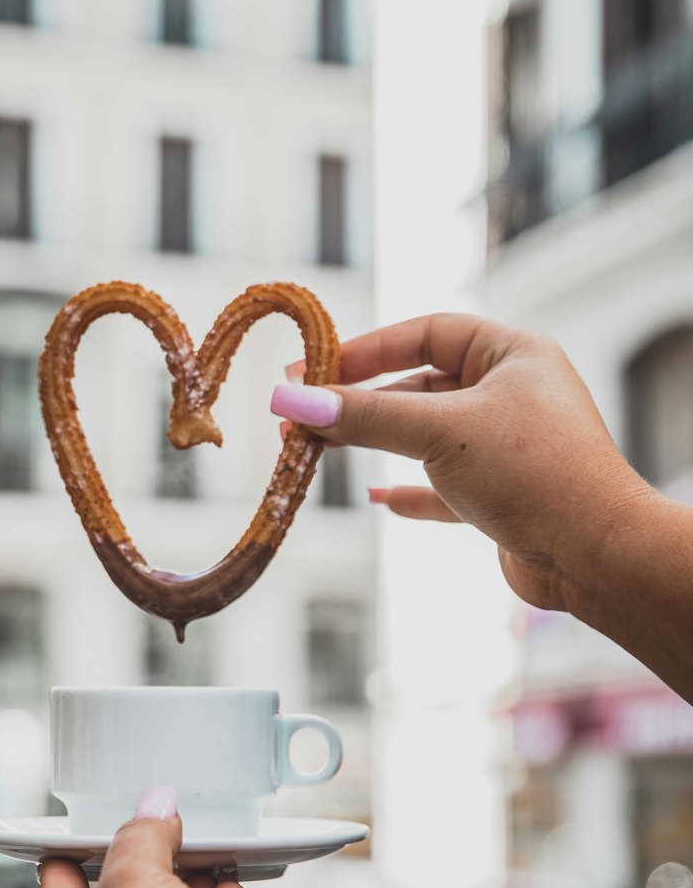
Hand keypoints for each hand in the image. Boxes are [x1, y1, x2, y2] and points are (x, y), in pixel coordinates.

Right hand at [274, 314, 651, 610]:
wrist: (594, 555)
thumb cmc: (532, 473)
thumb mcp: (439, 432)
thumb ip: (365, 416)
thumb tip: (292, 402)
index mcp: (513, 356)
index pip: (427, 332)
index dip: (367, 349)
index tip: (313, 369)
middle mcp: (513, 394)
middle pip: (420, 384)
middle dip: (362, 401)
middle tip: (304, 412)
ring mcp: (508, 447)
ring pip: (427, 436)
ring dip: (378, 442)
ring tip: (321, 449)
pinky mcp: (502, 497)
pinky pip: (443, 486)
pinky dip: (410, 491)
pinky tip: (380, 499)